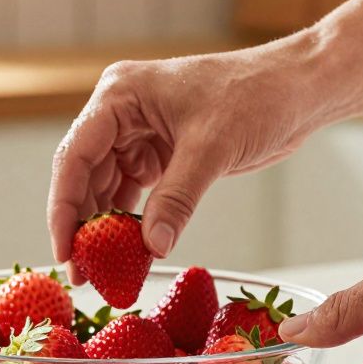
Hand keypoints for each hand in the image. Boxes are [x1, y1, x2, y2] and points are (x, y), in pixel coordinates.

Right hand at [47, 40, 331, 275]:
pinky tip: (128, 254)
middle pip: (84, 176)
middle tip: (81, 274)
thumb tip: (152, 247)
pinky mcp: (160, 153)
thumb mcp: (212, 147)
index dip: (64, 207)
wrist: (298, 89)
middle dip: (82, 226)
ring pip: (106, 189)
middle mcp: (121, 113)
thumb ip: (177, 198)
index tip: (65, 251)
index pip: (75, 156)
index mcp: (120, 95)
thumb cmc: (257, 95)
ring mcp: (139, 133)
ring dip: (105, 230)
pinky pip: (133, 194)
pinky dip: (131, 224)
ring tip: (101, 273)